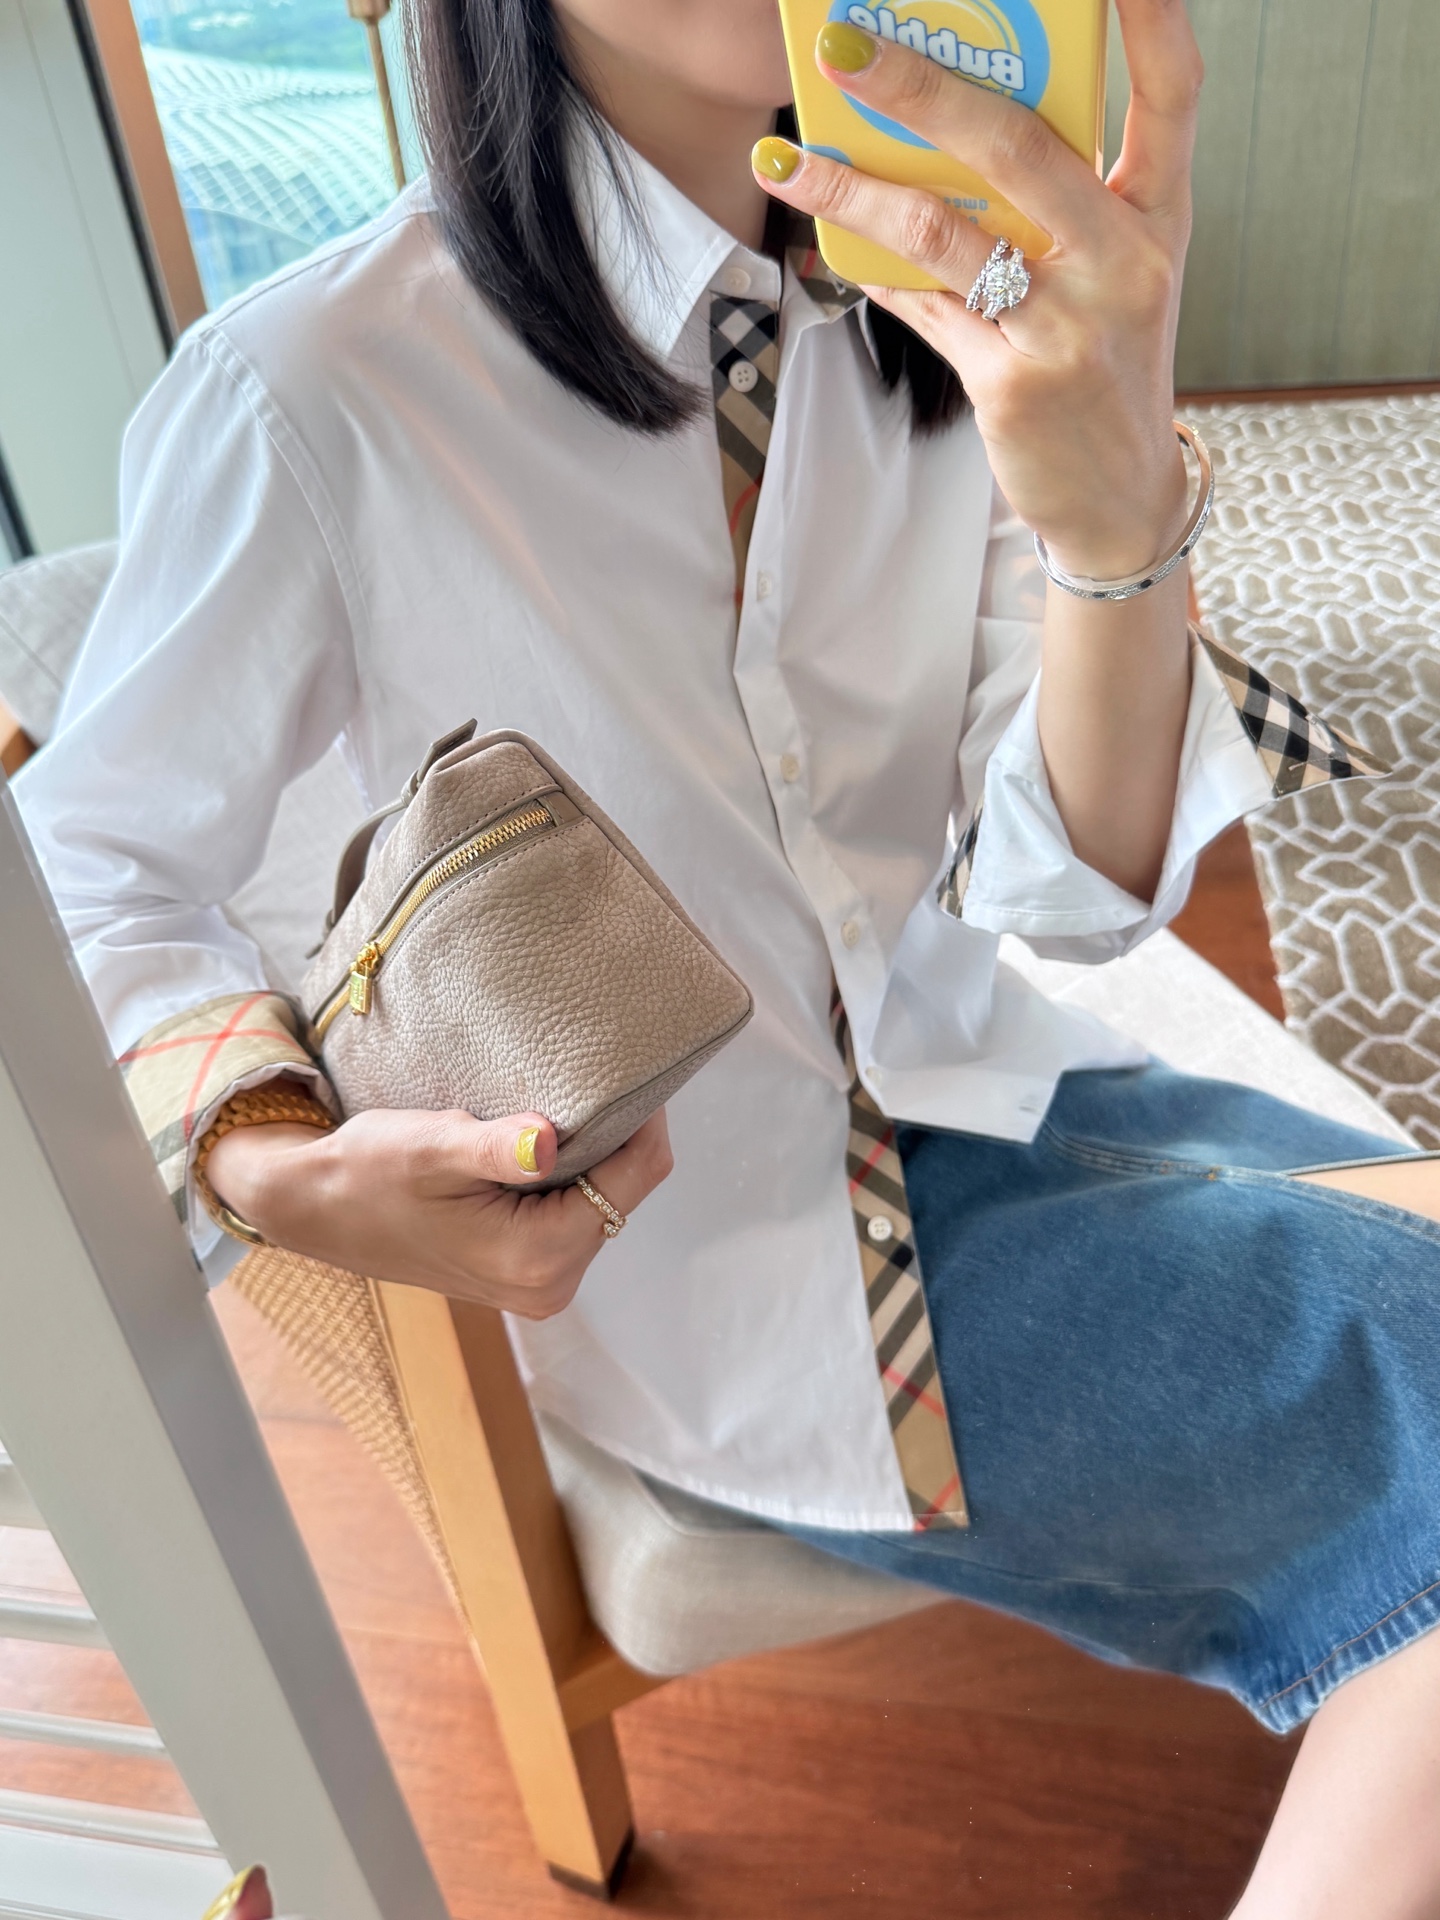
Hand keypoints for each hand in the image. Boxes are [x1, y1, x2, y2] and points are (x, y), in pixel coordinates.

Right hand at [205, 1104, 672, 1317]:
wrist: (317, 1209)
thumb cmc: (368, 1173)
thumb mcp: (432, 1148)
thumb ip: (497, 1149)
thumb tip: (552, 1142)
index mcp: (538, 1257)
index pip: (637, 1176)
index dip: (645, 1117)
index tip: (633, 1069)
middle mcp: (549, 1285)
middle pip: (626, 1191)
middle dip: (616, 1137)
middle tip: (586, 1083)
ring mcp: (539, 1285)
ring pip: (604, 1201)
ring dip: (590, 1156)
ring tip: (551, 1113)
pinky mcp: (526, 1273)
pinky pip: (575, 1214)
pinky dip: (566, 1177)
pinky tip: (533, 1148)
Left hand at [753, 0, 1201, 578]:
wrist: (1120, 497)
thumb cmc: (1105, 364)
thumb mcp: (1109, 276)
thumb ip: (1054, 206)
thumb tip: (941, 131)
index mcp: (1159, 217)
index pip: (1172, 95)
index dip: (1151, 20)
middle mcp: (1124, 261)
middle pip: (1017, 147)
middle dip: (922, 85)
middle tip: (847, 46)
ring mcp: (1069, 326)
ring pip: (943, 231)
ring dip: (853, 188)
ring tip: (785, 160)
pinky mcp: (1015, 384)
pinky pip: (923, 308)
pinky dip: (870, 272)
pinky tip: (825, 243)